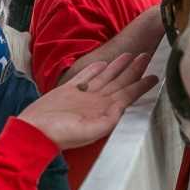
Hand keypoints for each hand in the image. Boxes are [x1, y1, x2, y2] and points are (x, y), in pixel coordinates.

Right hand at [18, 53, 158, 148]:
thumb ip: (107, 120)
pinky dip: (94, 68)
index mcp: (103, 111)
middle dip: (133, 70)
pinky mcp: (68, 90)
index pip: (128, 95)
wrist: (34, 131)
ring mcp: (83, 95)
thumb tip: (123, 108)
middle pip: (119, 82)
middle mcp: (96, 102)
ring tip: (129, 55)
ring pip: (105, 77)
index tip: (154, 76)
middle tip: (146, 55)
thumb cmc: (60, 134)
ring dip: (118, 66)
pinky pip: (86, 76)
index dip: (141, 85)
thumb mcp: (88, 130)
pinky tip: (103, 63)